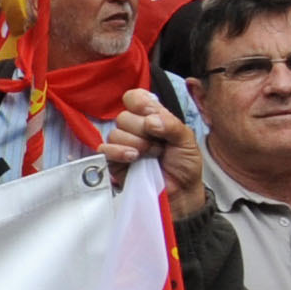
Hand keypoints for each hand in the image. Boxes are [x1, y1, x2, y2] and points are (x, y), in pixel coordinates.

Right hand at [97, 93, 208, 218]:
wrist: (180, 192)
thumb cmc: (184, 165)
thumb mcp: (186, 140)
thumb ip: (171, 124)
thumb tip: (150, 120)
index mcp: (151, 117)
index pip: (134, 98)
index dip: (139, 103)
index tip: (151, 114)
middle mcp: (134, 129)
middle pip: (124, 116)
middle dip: (142, 130)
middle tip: (158, 144)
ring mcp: (122, 145)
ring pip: (115, 133)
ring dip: (135, 144)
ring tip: (150, 155)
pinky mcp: (113, 162)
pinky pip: (103, 150)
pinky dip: (118, 151)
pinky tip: (133, 158)